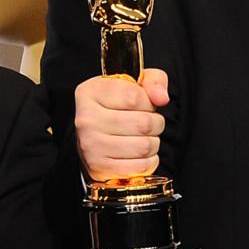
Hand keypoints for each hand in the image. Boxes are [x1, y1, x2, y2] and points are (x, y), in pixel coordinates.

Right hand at [75, 68, 167, 182]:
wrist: (95, 141)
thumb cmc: (117, 109)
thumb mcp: (134, 85)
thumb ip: (154, 81)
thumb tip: (162, 98)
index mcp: (91, 92)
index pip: (135, 96)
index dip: (148, 102)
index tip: (144, 104)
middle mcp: (87, 118)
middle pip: (143, 123)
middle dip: (155, 124)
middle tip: (148, 123)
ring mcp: (91, 145)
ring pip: (145, 146)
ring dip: (153, 143)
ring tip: (143, 138)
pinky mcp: (100, 167)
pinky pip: (141, 166)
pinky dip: (148, 161)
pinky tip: (138, 155)